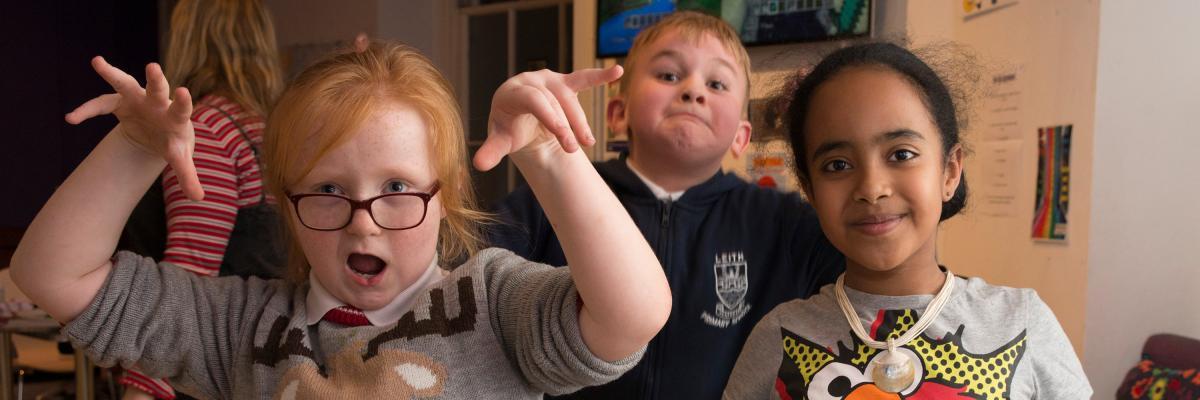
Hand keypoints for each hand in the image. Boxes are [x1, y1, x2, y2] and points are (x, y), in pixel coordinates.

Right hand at [65, 56, 202, 200]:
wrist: (160, 131)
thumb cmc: (173, 142)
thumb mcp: (180, 158)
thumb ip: (187, 175)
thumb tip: (199, 198)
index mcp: (176, 117)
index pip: (182, 108)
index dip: (182, 102)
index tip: (183, 91)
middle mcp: (158, 103)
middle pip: (157, 89)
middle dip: (155, 79)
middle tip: (153, 67)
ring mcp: (138, 99)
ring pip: (126, 83)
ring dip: (112, 73)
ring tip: (97, 62)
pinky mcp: (120, 101)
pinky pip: (100, 103)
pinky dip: (87, 110)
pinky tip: (71, 119)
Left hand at [473, 66, 622, 170]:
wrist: (518, 117)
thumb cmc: (508, 128)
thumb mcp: (500, 140)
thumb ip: (491, 150)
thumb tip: (478, 165)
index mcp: (511, 92)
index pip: (535, 101)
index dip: (551, 118)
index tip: (565, 139)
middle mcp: (530, 80)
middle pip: (555, 102)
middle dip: (567, 126)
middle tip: (575, 150)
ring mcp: (549, 80)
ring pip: (570, 98)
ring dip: (580, 121)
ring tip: (588, 143)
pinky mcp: (565, 82)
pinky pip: (583, 78)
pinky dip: (601, 75)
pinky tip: (618, 71)